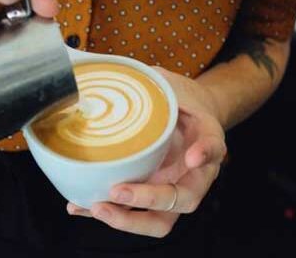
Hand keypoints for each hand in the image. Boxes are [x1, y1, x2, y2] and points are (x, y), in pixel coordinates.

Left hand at [67, 67, 226, 237]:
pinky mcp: (150, 193)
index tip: (192, 156)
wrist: (188, 113)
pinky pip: (133, 212)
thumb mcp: (175, 84)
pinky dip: (108, 213)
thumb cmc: (182, 98)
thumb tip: (128, 75)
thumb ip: (160, 84)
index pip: (213, 148)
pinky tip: (82, 206)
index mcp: (207, 140)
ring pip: (160, 219)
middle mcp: (194, 173)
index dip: (205, 154)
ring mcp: (171, 187)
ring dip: (128, 219)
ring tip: (97, 207)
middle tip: (118, 190)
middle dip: (149, 200)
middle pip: (183, 200)